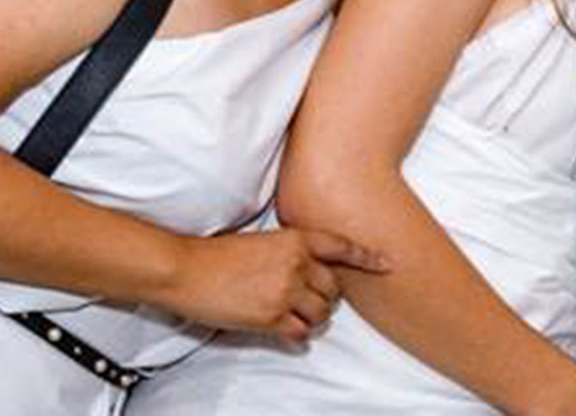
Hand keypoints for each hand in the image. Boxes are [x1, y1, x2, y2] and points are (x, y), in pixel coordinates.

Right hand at [160, 226, 387, 339]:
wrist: (186, 270)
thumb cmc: (220, 256)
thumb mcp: (263, 243)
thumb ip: (290, 254)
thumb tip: (309, 276)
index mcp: (295, 239)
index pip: (342, 247)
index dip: (367, 257)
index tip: (389, 264)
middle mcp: (296, 263)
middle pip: (333, 288)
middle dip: (328, 298)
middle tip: (313, 302)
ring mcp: (285, 291)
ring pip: (321, 313)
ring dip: (315, 318)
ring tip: (300, 317)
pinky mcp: (270, 316)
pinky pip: (299, 332)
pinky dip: (299, 336)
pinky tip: (292, 335)